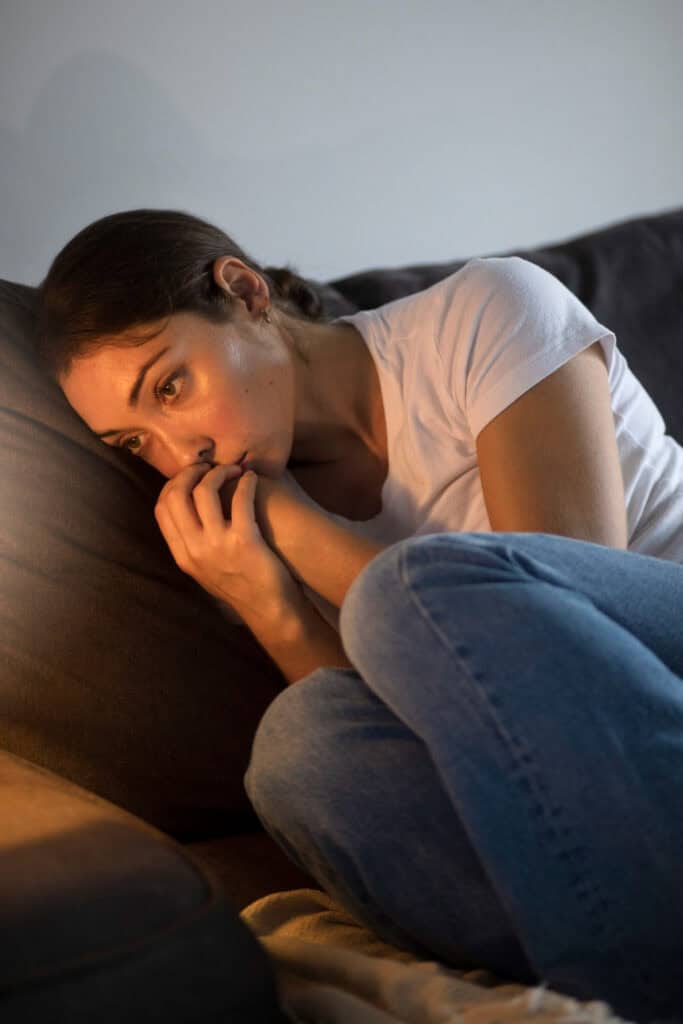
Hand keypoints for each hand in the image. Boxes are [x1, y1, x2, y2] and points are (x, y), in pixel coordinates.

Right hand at [154, 462, 304, 624]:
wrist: (269, 610)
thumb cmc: (241, 586)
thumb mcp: (204, 571)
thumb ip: (191, 545)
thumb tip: (187, 512)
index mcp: (182, 556)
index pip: (161, 508)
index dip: (173, 485)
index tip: (190, 477)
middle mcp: (194, 550)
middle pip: (176, 495)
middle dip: (192, 472)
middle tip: (209, 468)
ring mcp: (217, 546)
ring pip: (204, 491)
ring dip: (219, 473)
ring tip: (233, 471)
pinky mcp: (244, 541)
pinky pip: (239, 498)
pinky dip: (246, 482)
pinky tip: (252, 479)